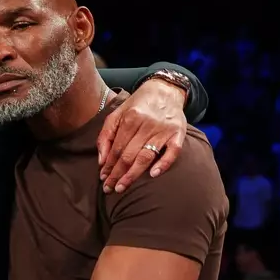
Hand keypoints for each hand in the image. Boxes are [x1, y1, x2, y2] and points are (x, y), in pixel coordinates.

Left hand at [96, 79, 188, 193]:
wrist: (165, 90)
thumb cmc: (137, 106)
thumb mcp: (117, 115)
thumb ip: (105, 136)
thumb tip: (101, 161)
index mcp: (130, 118)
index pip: (116, 148)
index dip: (108, 165)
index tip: (103, 178)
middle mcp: (147, 124)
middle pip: (129, 155)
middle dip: (117, 174)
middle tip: (109, 189)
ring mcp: (164, 130)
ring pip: (146, 156)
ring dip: (133, 175)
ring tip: (122, 187)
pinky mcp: (178, 133)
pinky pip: (173, 152)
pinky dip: (164, 164)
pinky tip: (153, 175)